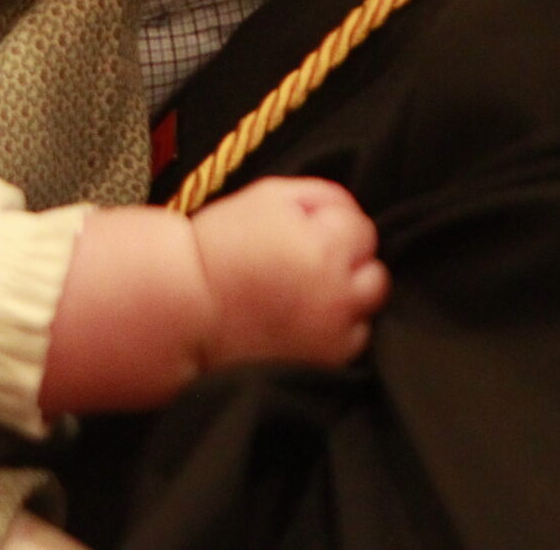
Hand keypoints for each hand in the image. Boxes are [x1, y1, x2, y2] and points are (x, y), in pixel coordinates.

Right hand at [189, 176, 388, 368]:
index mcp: (326, 247)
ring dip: (348, 297)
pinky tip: (303, 320)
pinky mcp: (323, 364)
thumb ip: (320, 196)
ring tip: (308, 293)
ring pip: (367, 309)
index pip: (362, 229)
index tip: (305, 232)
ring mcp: (333, 335)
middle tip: (309, 262)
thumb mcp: (268, 196)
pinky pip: (350, 343)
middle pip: (374, 272)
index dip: (333, 226)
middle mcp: (338, 294)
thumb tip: (349, 209)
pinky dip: (336, 330)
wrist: (186, 308)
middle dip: (349, 262)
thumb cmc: (221, 245)